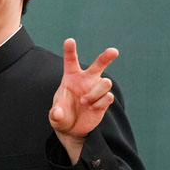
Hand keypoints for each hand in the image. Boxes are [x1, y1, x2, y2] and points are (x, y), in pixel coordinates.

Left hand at [49, 38, 116, 162]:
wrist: (72, 129)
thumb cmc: (62, 116)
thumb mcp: (55, 116)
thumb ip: (55, 114)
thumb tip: (57, 113)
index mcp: (70, 78)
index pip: (70, 61)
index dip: (70, 50)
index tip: (69, 40)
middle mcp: (86, 80)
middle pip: (99, 64)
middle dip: (106, 57)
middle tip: (114, 51)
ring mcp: (96, 89)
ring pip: (105, 82)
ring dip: (95, 92)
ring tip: (84, 102)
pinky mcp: (105, 100)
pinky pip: (108, 96)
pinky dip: (100, 102)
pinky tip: (92, 108)